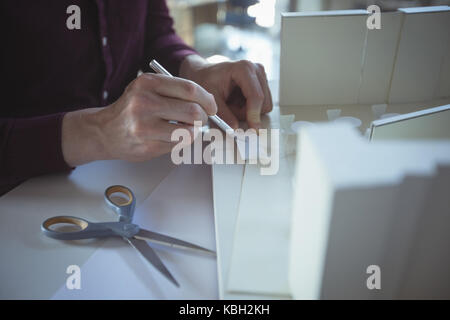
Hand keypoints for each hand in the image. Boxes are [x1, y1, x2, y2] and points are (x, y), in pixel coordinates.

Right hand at [61, 73, 216, 165]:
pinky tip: (174, 136)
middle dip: (204, 117)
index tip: (211, 106)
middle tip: (202, 119)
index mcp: (147, 83)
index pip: (190, 89)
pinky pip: (178, 144)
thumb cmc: (131, 109)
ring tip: (188, 128)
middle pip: (193, 111)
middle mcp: (144, 102)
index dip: (207, 99)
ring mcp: (145, 126)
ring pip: (189, 131)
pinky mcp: (147, 146)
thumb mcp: (147, 89)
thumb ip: (174, 91)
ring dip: (195, 131)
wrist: (104, 131)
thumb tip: (208, 102)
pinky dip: (182, 141)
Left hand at [180, 55, 272, 129]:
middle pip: (263, 103)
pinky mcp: (263, 84)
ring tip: (231, 104)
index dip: (254, 115)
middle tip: (228, 109)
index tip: (252, 130)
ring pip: (264, 106)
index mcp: (244, 69)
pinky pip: (262, 106)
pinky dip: (249, 109)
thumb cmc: (206, 81)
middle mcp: (257, 70)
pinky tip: (237, 101)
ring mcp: (262, 77)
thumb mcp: (211, 99)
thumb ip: (223, 114)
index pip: (255, 96)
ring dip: (248, 112)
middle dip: (247, 113)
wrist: (205, 73)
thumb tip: (235, 129)